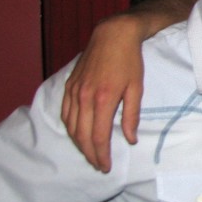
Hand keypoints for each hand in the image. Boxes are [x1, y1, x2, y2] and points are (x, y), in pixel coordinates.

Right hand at [61, 15, 144, 171]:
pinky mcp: (69, 85)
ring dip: (78, 143)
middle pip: (81, 135)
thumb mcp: (136, 88)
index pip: (98, 136)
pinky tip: (77, 133)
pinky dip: (70, 127)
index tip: (106, 166)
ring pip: (71, 126)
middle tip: (98, 165)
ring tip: (89, 153)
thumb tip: (130, 139)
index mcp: (103, 99)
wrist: (113, 35)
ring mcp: (74, 91)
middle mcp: (84, 97)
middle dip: (89, 154)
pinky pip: (65, 112)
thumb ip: (131, 115)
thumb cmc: (130, 61)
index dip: (101, 154)